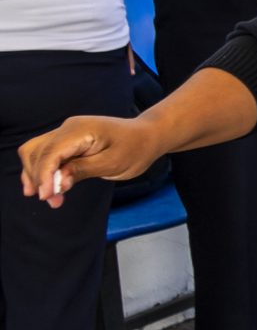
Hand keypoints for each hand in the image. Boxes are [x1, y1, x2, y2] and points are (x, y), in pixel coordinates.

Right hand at [20, 117, 169, 206]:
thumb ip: (83, 170)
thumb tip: (57, 183)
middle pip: (37, 151)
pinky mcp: (67, 141)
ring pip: (35, 152)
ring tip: (47, 198)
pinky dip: (41, 170)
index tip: (46, 196)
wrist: (147, 136)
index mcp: (80, 129)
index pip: (51, 152)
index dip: (44, 175)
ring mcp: (66, 133)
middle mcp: (68, 128)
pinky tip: (43, 188)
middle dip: (39, 178)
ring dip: (35, 175)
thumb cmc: (135, 149)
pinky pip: (45, 154)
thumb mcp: (113, 163)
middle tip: (53, 201)